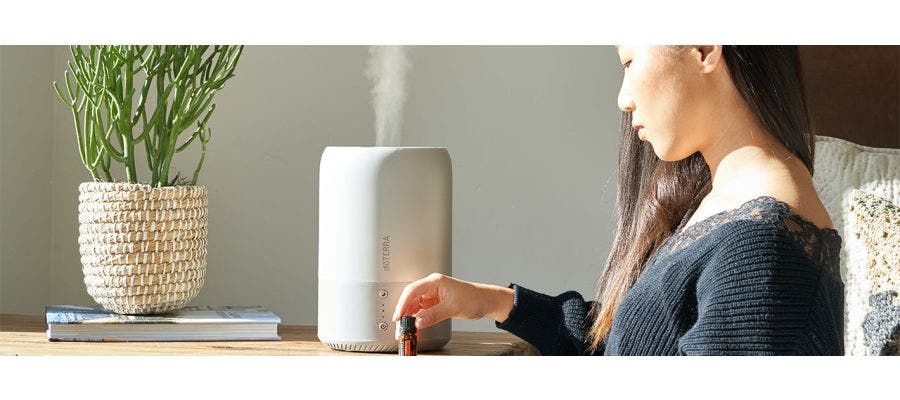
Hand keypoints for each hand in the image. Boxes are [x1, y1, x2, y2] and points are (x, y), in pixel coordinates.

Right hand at [391, 273, 513, 330]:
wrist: (486, 301)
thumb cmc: (474, 298)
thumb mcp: (452, 308)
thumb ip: (433, 315)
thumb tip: (418, 322)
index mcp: (435, 281)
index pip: (413, 290)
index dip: (402, 304)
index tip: (398, 316)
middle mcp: (432, 287)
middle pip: (411, 298)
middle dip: (404, 312)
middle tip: (400, 327)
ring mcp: (433, 295)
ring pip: (415, 305)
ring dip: (410, 317)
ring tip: (406, 330)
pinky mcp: (436, 303)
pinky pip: (422, 311)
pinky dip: (417, 319)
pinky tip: (415, 328)